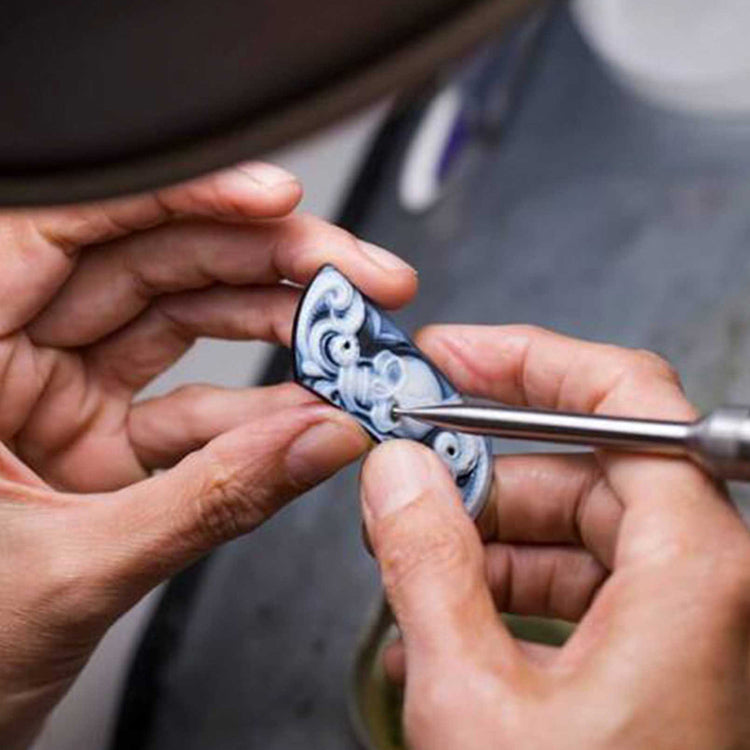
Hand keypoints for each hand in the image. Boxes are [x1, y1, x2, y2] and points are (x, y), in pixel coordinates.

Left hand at [0, 162, 416, 749]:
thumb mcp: (74, 569)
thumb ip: (211, 501)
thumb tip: (318, 442)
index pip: (69, 227)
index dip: (179, 197)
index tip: (272, 199)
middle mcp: (7, 356)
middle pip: (147, 267)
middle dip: (261, 261)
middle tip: (346, 270)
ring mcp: (57, 397)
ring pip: (178, 324)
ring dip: (273, 326)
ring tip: (346, 333)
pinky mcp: (97, 439)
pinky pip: (191, 404)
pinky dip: (258, 409)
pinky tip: (310, 410)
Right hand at [360, 325, 749, 749]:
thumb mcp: (475, 701)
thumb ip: (425, 564)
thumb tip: (396, 471)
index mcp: (696, 568)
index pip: (624, 397)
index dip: (530, 360)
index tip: (456, 354)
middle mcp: (707, 580)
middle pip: (585, 463)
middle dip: (484, 466)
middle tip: (408, 472)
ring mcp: (687, 617)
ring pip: (575, 524)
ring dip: (486, 532)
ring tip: (413, 556)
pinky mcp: (659, 651)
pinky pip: (580, 581)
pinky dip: (509, 584)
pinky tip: (448, 615)